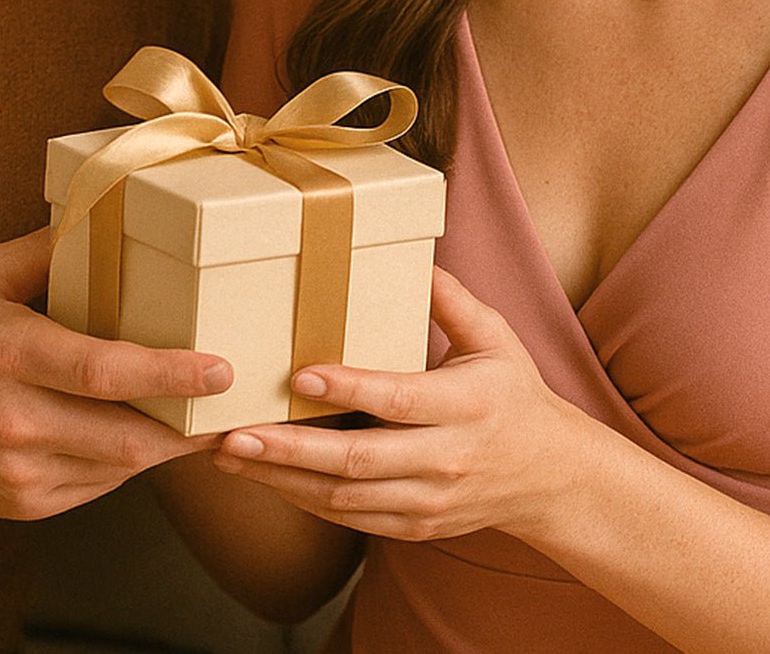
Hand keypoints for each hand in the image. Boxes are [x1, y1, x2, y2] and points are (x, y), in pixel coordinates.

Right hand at [0, 228, 232, 519]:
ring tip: (202, 421)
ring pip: (118, 468)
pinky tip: (142, 437)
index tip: (218, 368)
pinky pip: (96, 486)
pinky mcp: (22, 503)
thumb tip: (109, 218)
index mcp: (7, 351)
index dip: (168, 373)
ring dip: (165, 448)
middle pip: (125, 434)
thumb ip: (48, 249)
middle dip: (189, 425)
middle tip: (232, 403)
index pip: (102, 369)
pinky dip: (126, 463)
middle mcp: (12, 417)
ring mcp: (17, 469)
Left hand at [212, 266, 586, 543]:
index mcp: (466, 406)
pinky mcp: (416, 526)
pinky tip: (265, 479)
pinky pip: (352, 519)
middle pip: (360, 459)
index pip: (399, 399)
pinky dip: (305, 501)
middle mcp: (446, 459)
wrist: (553, 478)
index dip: (349, 389)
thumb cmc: (515, 394)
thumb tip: (414, 253)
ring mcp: (430, 500)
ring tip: (228, 457)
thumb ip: (452, 299)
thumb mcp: (496, 338)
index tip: (299, 376)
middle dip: (291, 450)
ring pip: (346, 497)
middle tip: (235, 435)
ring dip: (283, 480)